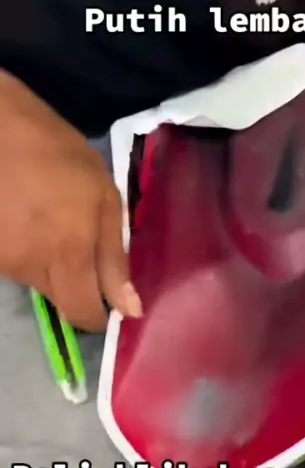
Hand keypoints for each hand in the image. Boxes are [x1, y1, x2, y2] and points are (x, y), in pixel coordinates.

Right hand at [0, 71, 140, 330]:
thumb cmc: (56, 153)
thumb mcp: (104, 196)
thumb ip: (114, 256)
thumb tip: (129, 308)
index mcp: (67, 256)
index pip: (82, 314)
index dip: (98, 312)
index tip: (107, 294)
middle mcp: (30, 269)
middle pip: (61, 301)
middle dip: (77, 284)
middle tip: (80, 241)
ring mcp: (2, 261)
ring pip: (37, 282)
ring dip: (49, 263)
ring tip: (49, 219)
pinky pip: (14, 263)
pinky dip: (25, 249)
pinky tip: (26, 216)